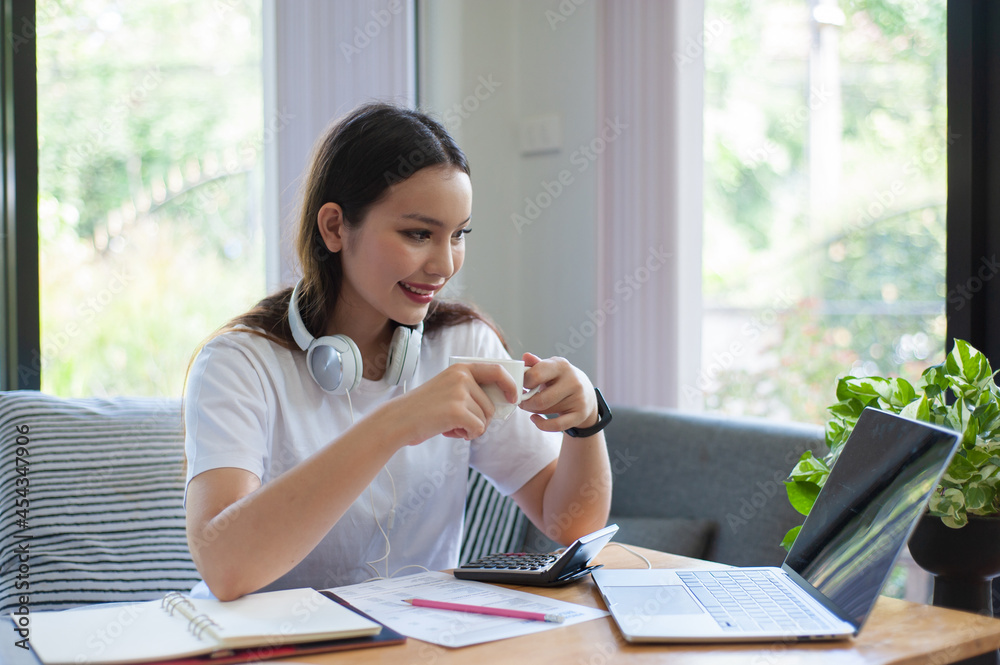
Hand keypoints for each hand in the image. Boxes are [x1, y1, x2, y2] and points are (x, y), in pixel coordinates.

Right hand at [393, 362, 517, 442]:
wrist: (399, 420)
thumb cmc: (425, 409)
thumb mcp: (448, 388)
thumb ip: (470, 389)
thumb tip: (502, 401)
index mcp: (461, 368)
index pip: (497, 371)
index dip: (510, 385)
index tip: (512, 399)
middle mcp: (462, 376)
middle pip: (492, 404)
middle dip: (482, 419)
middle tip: (462, 423)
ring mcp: (460, 393)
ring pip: (485, 418)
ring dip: (472, 427)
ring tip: (451, 425)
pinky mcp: (457, 411)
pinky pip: (478, 428)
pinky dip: (468, 435)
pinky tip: (451, 431)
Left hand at [518, 353, 598, 432]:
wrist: (587, 394)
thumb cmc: (561, 380)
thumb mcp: (551, 369)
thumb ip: (536, 364)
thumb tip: (525, 356)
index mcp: (562, 365)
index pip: (536, 375)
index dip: (523, 383)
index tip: (520, 386)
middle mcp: (573, 380)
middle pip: (541, 399)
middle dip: (526, 403)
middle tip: (521, 401)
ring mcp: (579, 398)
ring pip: (546, 411)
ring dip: (533, 411)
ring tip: (530, 406)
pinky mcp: (580, 414)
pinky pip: (556, 425)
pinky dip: (541, 425)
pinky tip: (534, 419)